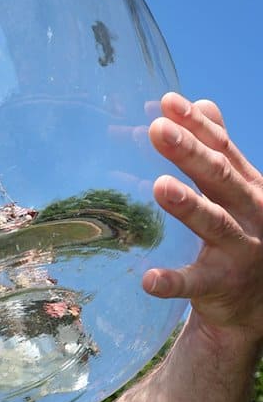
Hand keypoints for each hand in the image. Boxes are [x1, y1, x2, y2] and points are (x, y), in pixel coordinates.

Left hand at [144, 92, 262, 350]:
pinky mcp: (222, 285)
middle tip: (156, 130)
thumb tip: (202, 102)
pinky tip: (149, 280)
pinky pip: (194, 283)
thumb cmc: (243, 231)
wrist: (259, 299)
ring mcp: (239, 250)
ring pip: (214, 223)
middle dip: (188, 152)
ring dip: (188, 205)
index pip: (222, 149)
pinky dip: (172, 282)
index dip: (197, 125)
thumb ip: (220, 150)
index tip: (168, 102)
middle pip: (218, 178)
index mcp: (249, 186)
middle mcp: (250, 213)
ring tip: (160, 186)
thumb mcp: (239, 188)